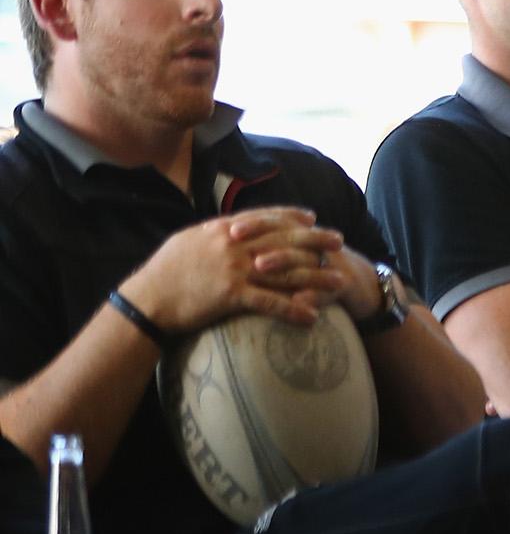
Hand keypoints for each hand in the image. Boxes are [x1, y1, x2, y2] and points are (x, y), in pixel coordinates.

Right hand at [122, 208, 344, 333]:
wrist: (145, 300)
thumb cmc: (162, 273)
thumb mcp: (188, 242)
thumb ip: (214, 234)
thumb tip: (231, 229)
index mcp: (222, 229)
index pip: (264, 217)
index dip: (290, 217)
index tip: (312, 217)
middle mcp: (233, 244)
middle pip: (284, 240)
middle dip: (315, 240)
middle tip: (340, 241)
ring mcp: (234, 269)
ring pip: (286, 271)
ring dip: (316, 277)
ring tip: (340, 281)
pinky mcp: (232, 295)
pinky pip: (271, 302)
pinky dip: (294, 309)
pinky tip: (313, 316)